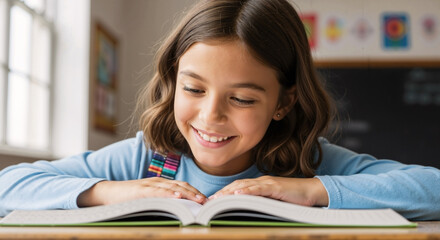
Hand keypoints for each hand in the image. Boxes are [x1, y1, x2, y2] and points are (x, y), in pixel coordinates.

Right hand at [77, 177, 206, 206]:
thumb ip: (160, 201)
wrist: (107, 193)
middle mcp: (157, 182)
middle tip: (208, 202)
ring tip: (199, 200)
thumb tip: (177, 210)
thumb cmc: (128, 198)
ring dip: (188, 194)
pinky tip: (178, 197)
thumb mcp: (148, 199)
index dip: (195, 192)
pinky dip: (169, 194)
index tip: (206, 200)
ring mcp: (149, 185)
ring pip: (173, 188)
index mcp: (160, 184)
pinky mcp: (141, 190)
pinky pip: (158, 192)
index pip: (183, 186)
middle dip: (196, 193)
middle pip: (182, 185)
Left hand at [208, 176, 327, 206]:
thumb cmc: (295, 198)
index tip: (213, 201)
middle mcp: (262, 182)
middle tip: (209, 201)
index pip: (239, 187)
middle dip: (222, 193)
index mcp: (260, 185)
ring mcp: (268, 183)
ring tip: (217, 198)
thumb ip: (262, 203)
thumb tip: (248, 211)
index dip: (225, 193)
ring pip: (245, 186)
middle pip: (237, 185)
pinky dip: (247, 191)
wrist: (312, 191)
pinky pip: (259, 189)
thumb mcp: (275, 201)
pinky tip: (238, 194)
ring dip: (229, 192)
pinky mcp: (275, 187)